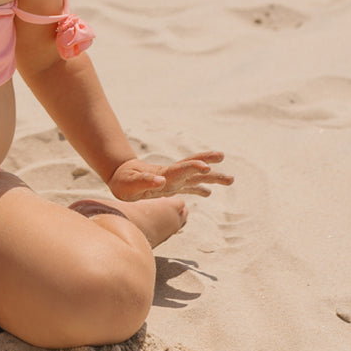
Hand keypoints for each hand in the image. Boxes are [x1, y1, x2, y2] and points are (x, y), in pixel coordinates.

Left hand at [107, 151, 232, 201]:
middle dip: (207, 161)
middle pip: (193, 167)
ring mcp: (173, 180)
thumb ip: (144, 182)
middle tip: (222, 157)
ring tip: (231, 179)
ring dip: (212, 177)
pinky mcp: (170, 186)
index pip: (182, 170)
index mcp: (163, 174)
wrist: (120, 175)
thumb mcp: (129, 184)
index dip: (194, 167)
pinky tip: (209, 193)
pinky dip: (199, 189)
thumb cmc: (123, 181)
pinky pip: (189, 187)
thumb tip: (161, 181)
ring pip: (196, 177)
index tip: (207, 167)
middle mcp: (171, 175)